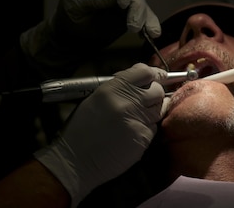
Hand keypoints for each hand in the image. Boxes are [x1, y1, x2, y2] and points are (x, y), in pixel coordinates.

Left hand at [20, 0, 160, 77]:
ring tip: (148, 33)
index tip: (122, 4)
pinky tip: (152, 34)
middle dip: (137, 7)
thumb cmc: (69, 12)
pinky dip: (150, 25)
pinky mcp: (132, 15)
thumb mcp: (76, 3)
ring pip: (142, 5)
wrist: (71, 33)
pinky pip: (145, 18)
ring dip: (146, 18)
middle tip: (132, 26)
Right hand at [34, 63, 168, 206]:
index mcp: (112, 88)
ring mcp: (137, 120)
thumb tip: (140, 82)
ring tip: (135, 118)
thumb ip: (120, 87)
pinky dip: (146, 129)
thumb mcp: (95, 98)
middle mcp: (127, 101)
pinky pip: (153, 128)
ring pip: (159, 109)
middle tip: (146, 102)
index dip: (154, 74)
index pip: (145, 72)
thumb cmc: (82, 130)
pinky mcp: (143, 137)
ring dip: (152, 112)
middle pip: (158, 91)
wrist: (74, 161)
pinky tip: (131, 134)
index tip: (157, 77)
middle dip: (155, 95)